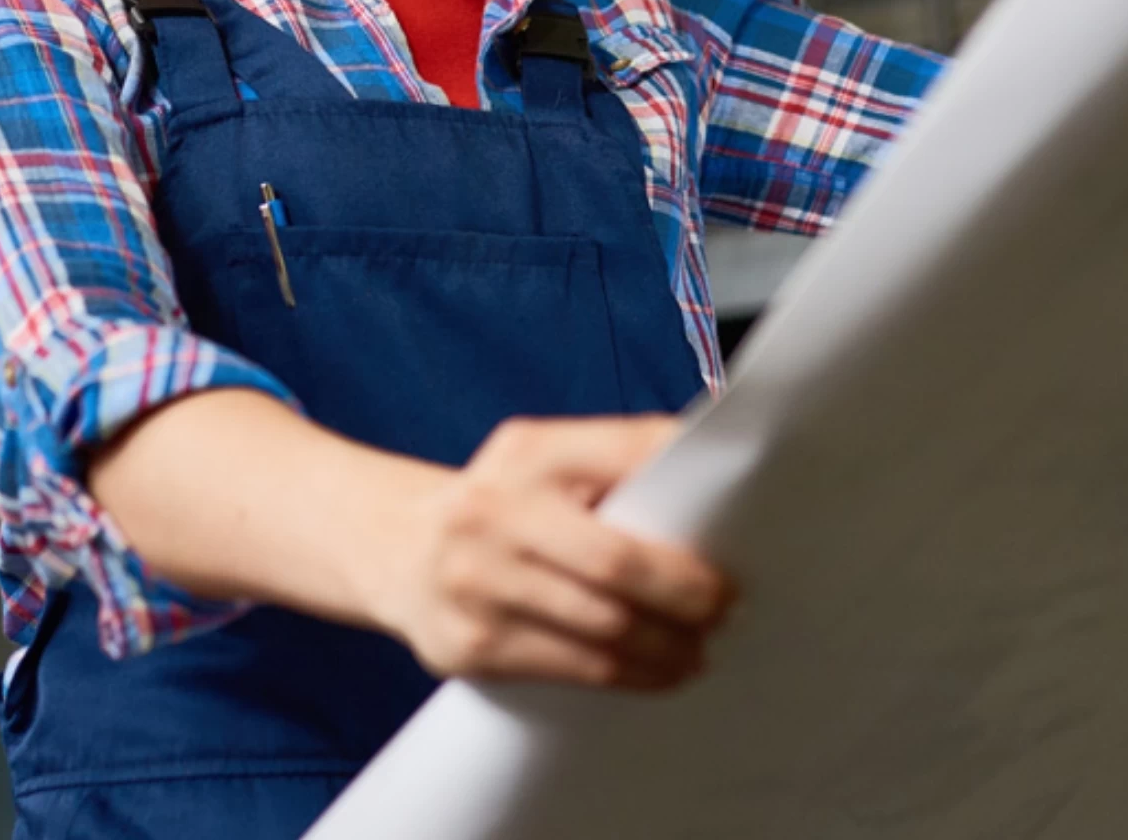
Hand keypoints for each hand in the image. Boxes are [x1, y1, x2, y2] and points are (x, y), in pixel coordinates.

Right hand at [370, 416, 735, 691]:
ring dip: (669, 646)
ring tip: (699, 649)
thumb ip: (616, 465)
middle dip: (688, 595)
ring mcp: (477, 582)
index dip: (694, 495)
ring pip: (604, 627)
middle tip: (726, 609)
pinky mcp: (470, 644)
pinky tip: (657, 670)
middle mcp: (495, 511)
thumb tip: (718, 489)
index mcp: (528, 452)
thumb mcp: (542, 461)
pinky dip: (631, 674)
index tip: (737, 540)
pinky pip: (576, 668)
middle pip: (619, 564)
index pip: (632, 456)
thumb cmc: (499, 503)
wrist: (390, 545)